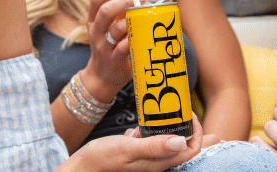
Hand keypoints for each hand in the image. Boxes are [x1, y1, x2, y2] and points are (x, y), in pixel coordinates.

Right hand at [58, 113, 203, 171]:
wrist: (81, 168)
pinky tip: (138, 127)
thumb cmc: (101, 160)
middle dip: (187, 128)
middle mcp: (155, 163)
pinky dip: (148, 132)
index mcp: (158, 163)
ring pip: (166, 142)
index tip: (187, 114)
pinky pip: (149, 142)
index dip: (195, 132)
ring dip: (167, 128)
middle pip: (183, 147)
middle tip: (183, 110)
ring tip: (163, 113)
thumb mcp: (128, 149)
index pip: (190, 150)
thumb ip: (154, 146)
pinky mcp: (136, 154)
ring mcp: (146, 159)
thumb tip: (182, 141)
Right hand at [81, 0, 141, 101]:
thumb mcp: (107, 30)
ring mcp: (103, 46)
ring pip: (116, 29)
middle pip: (105, 11)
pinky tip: (143, 33)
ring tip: (145, 13)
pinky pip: (124, 46)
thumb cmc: (110, 47)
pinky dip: (134, 38)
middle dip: (124, 1)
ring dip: (132, 19)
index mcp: (93, 21)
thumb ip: (118, 15)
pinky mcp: (113, 59)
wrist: (102, 77)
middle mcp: (95, 32)